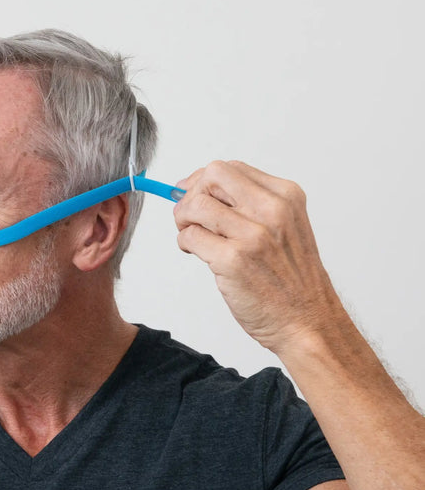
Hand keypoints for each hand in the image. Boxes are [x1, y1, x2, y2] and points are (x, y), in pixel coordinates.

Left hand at [173, 160, 340, 354]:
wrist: (307, 321)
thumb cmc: (292, 281)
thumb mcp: (285, 229)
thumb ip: (251, 206)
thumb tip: (202, 190)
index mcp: (286, 197)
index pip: (231, 168)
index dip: (204, 181)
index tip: (194, 195)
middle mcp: (272, 210)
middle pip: (211, 176)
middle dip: (191, 193)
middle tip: (189, 216)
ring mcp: (253, 235)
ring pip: (195, 205)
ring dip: (183, 220)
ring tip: (192, 236)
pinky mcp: (233, 260)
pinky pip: (190, 237)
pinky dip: (184, 243)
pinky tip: (197, 253)